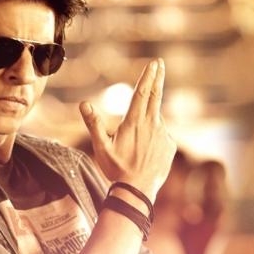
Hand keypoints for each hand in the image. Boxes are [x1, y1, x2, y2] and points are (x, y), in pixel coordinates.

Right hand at [79, 58, 175, 200]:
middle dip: (157, 78)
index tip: (154, 63)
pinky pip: (161, 135)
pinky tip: (144, 155)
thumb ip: (93, 124)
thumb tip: (83, 104)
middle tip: (160, 63)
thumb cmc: (116, 169)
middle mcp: (152, 124)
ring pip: (156, 119)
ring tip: (135, 144)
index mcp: (134, 122)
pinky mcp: (170, 145)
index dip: (148, 77)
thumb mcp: (101, 147)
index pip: (142, 93)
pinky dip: (153, 138)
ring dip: (148, 122)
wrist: (138, 190)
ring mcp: (163, 135)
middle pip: (155, 96)